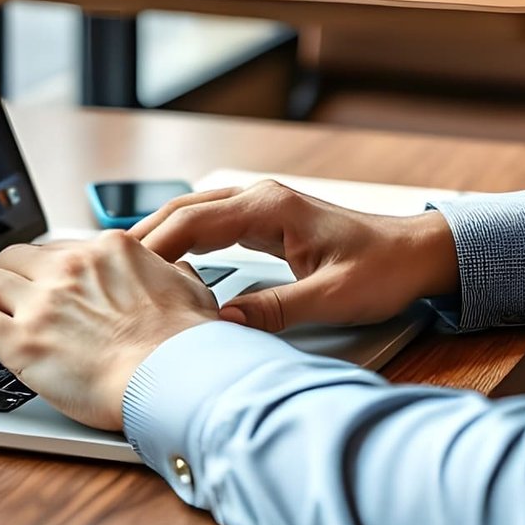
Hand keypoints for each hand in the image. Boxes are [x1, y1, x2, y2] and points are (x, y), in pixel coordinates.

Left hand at [0, 231, 217, 430]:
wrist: (176, 373)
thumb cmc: (189, 343)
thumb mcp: (192, 291)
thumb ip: (176, 275)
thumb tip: (180, 273)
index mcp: (109, 249)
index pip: (60, 252)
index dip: (43, 273)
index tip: (35, 291)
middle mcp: (70, 266)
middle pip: (16, 259)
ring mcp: (43, 300)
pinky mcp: (21, 338)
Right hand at [131, 179, 458, 333]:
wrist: (418, 253)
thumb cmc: (383, 270)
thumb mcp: (331, 297)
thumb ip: (275, 310)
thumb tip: (222, 325)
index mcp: (269, 207)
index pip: (193, 221)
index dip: (153, 247)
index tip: (121, 273)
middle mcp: (261, 198)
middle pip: (185, 211)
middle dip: (144, 239)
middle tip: (106, 272)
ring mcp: (263, 206)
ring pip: (195, 214)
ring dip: (161, 238)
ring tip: (125, 272)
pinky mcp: (268, 221)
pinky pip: (212, 224)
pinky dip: (184, 241)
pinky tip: (168, 265)